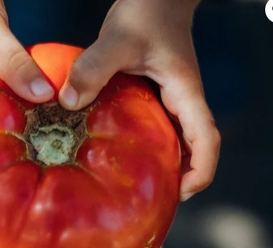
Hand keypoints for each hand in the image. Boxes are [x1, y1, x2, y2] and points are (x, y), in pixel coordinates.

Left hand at [58, 0, 220, 200]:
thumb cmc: (147, 12)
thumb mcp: (118, 39)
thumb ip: (94, 68)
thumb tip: (68, 102)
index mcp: (186, 92)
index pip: (207, 140)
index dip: (201, 171)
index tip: (182, 194)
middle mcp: (182, 99)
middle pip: (194, 148)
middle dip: (181, 176)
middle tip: (153, 199)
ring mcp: (170, 97)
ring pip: (176, 139)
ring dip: (165, 162)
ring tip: (137, 184)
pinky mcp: (155, 92)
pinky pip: (157, 125)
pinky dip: (148, 142)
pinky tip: (121, 149)